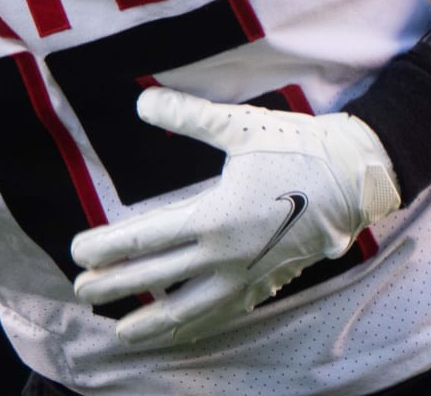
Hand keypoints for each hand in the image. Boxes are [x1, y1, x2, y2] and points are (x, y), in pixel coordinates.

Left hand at [70, 89, 399, 346]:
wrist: (353, 177)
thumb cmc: (295, 147)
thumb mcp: (238, 126)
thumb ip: (187, 116)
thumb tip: (141, 101)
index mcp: (215, 217)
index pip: (147, 239)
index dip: (108, 248)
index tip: (78, 253)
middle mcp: (227, 256)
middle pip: (158, 277)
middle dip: (115, 285)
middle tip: (81, 290)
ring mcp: (247, 277)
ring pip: (189, 310)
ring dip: (151, 320)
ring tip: (121, 330)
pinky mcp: (266, 285)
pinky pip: (222, 316)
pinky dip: (194, 328)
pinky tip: (179, 330)